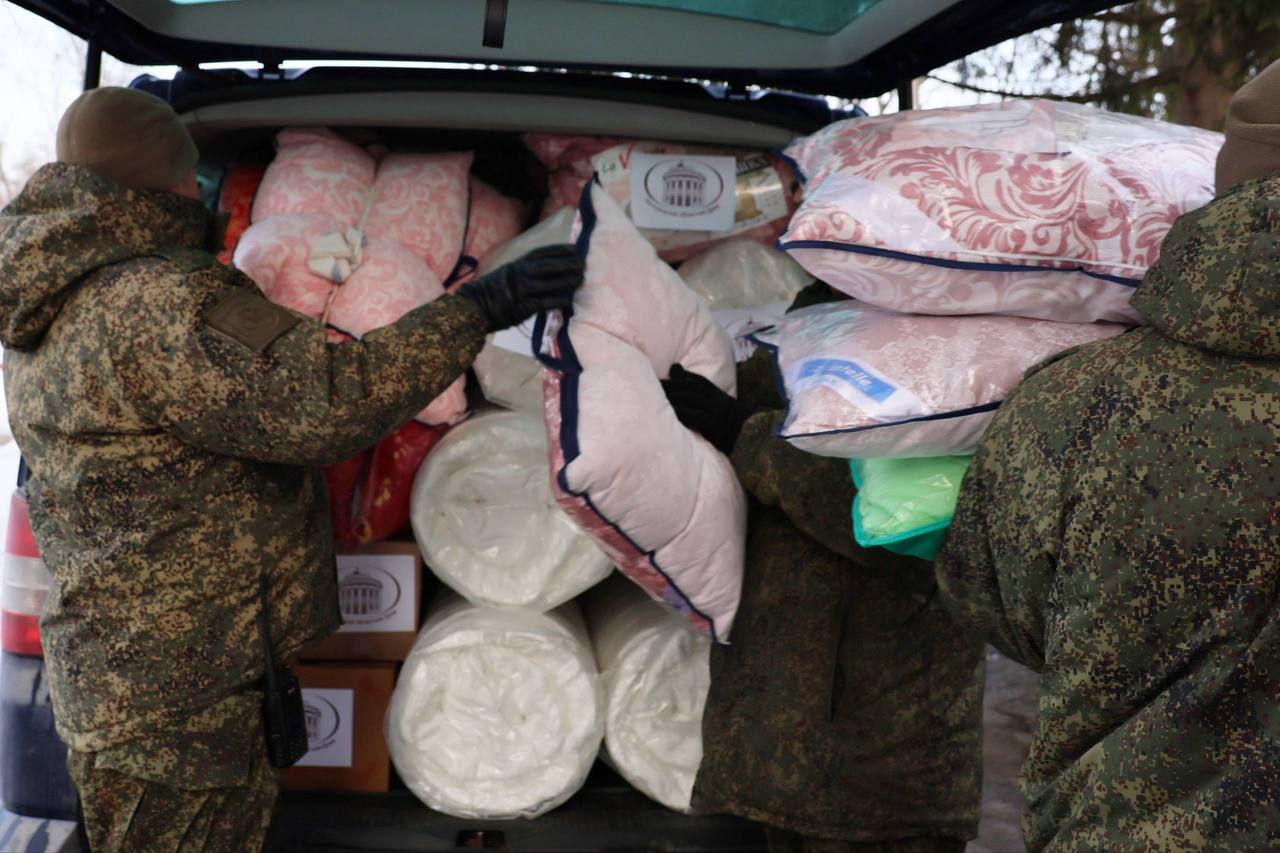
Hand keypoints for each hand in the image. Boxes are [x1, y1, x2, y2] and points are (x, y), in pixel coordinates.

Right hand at [456, 244, 583, 332]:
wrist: (474, 307)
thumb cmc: (493, 291)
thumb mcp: (508, 272)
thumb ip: (526, 269)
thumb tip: (549, 267)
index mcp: (517, 263)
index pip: (543, 253)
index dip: (561, 250)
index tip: (575, 249)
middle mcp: (520, 273)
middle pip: (550, 265)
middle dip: (569, 264)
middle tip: (583, 265)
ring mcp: (522, 290)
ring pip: (551, 283)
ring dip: (568, 281)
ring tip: (580, 280)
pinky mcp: (523, 307)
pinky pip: (545, 303)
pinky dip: (558, 301)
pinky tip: (568, 301)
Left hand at [660, 364, 755, 455]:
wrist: (755, 438)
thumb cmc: (740, 428)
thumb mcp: (727, 411)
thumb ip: (712, 401)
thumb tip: (697, 394)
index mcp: (721, 397)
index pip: (701, 381)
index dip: (686, 375)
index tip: (672, 371)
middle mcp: (717, 401)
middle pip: (692, 388)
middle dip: (673, 384)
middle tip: (655, 382)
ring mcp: (716, 412)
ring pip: (692, 399)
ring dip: (674, 396)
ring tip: (657, 396)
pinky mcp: (713, 426)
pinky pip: (696, 416)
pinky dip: (682, 412)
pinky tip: (670, 412)